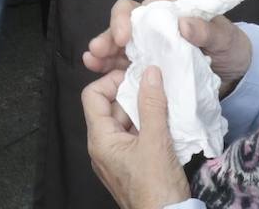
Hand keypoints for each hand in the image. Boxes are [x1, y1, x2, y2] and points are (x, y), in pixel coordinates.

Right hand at [83, 0, 252, 98]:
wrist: (238, 71)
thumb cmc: (230, 46)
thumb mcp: (225, 37)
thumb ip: (206, 30)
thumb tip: (183, 25)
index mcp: (169, 12)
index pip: (140, 9)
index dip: (126, 19)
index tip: (123, 37)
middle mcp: (154, 28)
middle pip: (123, 27)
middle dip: (108, 37)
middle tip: (96, 52)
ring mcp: (150, 49)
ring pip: (120, 47)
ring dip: (103, 54)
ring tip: (90, 62)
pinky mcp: (150, 68)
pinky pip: (126, 66)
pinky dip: (111, 69)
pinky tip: (98, 74)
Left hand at [83, 67, 190, 208]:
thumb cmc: (156, 186)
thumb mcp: (156, 140)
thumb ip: (152, 104)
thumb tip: (150, 71)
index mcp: (100, 139)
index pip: (92, 95)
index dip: (112, 81)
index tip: (137, 78)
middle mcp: (102, 147)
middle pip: (109, 107)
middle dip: (132, 94)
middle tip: (156, 88)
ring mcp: (115, 158)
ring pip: (124, 121)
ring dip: (142, 109)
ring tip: (164, 104)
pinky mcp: (129, 165)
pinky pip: (132, 136)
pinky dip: (147, 125)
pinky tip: (165, 122)